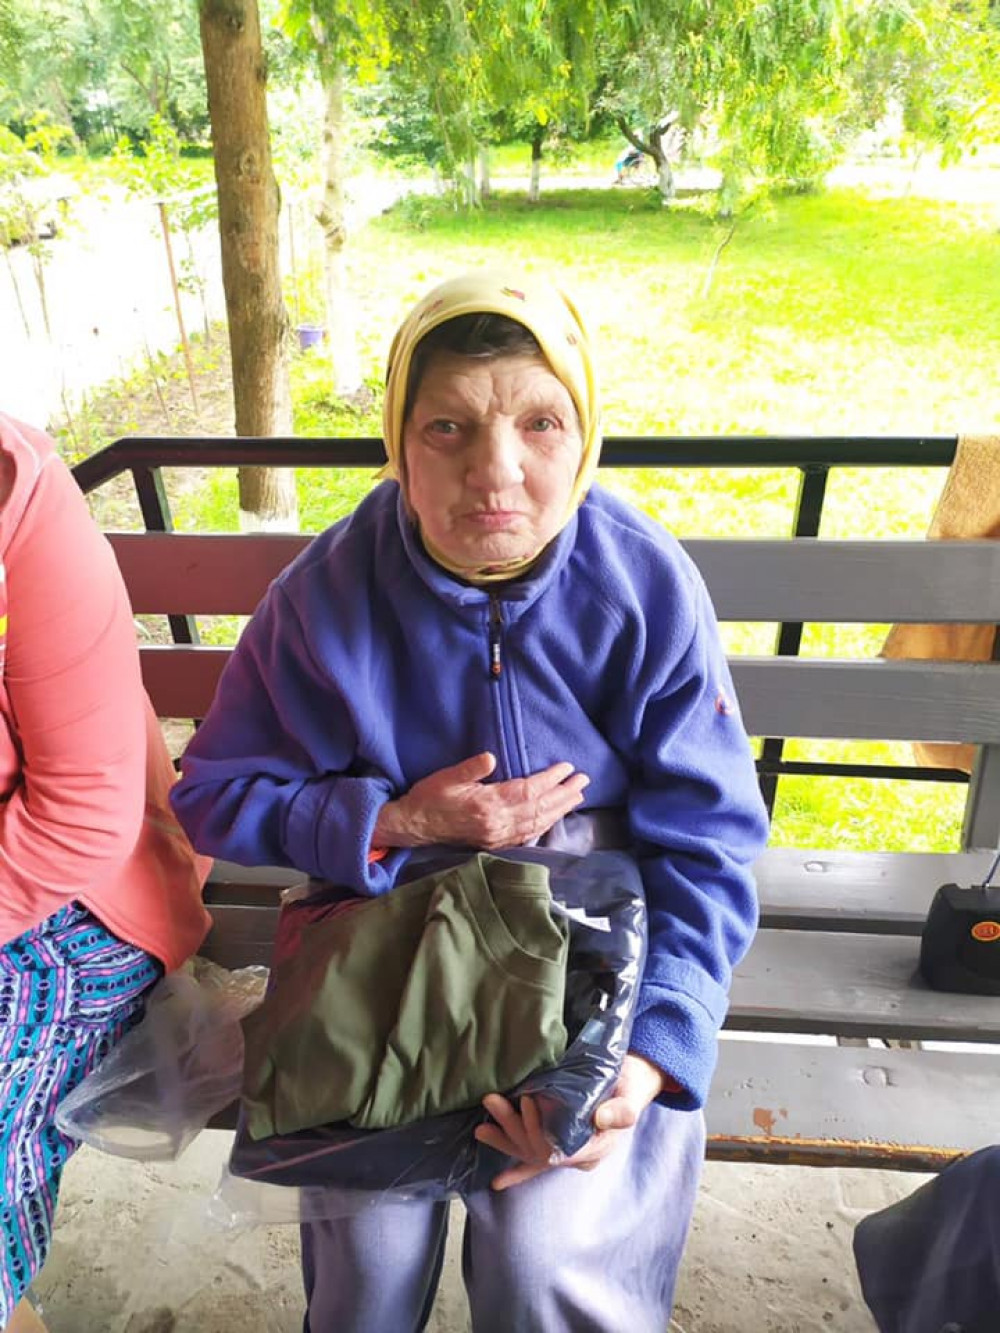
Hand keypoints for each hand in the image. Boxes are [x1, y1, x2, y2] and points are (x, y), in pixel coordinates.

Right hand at [373, 752, 588, 849]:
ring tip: (577, 797)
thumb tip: (491, 757)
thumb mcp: (446, 777)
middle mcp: (497, 823)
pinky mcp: (495, 842)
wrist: (415, 826)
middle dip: (564, 794)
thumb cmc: (429, 797)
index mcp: (488, 805)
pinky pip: (527, 834)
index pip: (528, 791)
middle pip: (539, 808)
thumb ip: (470, 769)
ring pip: (537, 823)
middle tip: (584, 782)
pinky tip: (554, 817)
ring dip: (559, 810)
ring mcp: (497, 836)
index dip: (550, 780)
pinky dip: (544, 824)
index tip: (567, 768)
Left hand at [473, 1053, 670, 1190]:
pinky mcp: (554, 1140)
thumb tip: (602, 1117)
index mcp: (595, 1148)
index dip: (542, 1129)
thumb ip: (622, 1111)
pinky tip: (495, 1176)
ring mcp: (563, 1149)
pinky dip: (512, 1163)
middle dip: (514, 1128)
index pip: (563, 1149)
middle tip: (493, 1101)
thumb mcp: (631, 1097)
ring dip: (504, 1139)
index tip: (528, 1104)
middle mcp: (576, 1154)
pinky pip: (531, 1157)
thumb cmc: (629, 1089)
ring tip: (481, 1127)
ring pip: (530, 1151)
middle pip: (539, 1150)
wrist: (627, 1084)